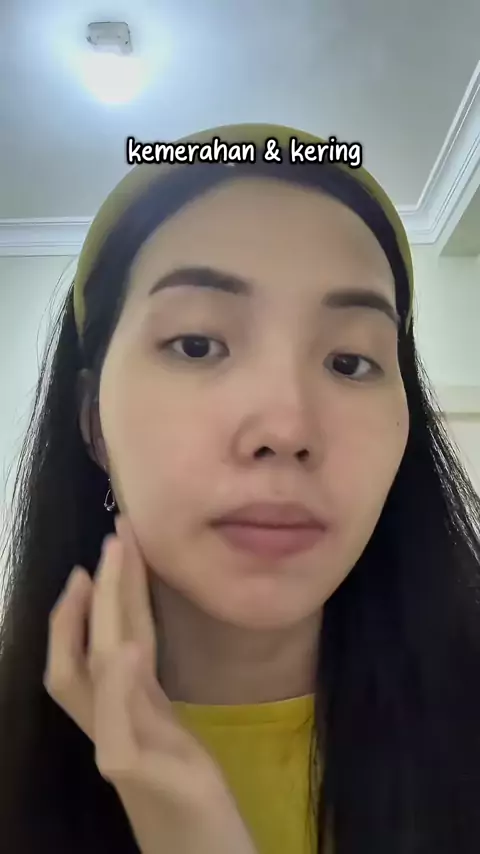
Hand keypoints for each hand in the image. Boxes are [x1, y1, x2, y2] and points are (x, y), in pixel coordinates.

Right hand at [44, 515, 257, 853]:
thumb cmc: (189, 799)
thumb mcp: (167, 731)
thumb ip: (147, 692)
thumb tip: (134, 640)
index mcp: (122, 713)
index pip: (98, 648)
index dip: (98, 601)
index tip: (107, 556)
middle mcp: (109, 726)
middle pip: (85, 649)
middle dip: (98, 589)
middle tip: (114, 535)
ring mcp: (116, 749)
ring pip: (91, 674)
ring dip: (102, 613)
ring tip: (110, 561)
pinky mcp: (133, 775)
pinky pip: (116, 726)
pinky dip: (116, 684)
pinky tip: (124, 648)